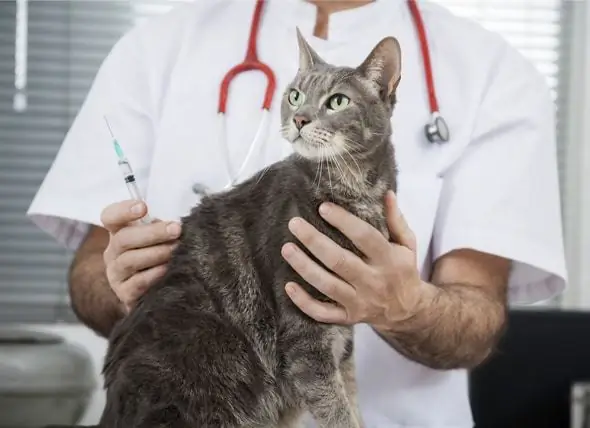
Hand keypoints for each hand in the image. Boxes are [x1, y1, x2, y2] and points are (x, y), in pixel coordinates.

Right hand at [100, 200, 181, 311]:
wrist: (156, 292)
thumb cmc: (160, 256)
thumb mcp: (159, 238)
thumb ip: (162, 227)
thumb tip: (175, 224)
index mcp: (119, 232)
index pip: (110, 217)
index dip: (123, 210)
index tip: (143, 207)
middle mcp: (113, 252)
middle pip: (124, 238)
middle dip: (153, 233)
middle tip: (176, 229)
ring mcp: (116, 274)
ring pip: (129, 260)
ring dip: (156, 253)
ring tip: (176, 249)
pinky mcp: (124, 294)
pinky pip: (137, 283)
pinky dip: (153, 275)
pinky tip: (167, 269)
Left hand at [281, 191, 422, 328]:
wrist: (408, 311)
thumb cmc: (403, 270)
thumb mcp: (407, 244)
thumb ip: (396, 220)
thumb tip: (387, 193)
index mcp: (389, 260)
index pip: (365, 237)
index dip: (343, 221)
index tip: (323, 207)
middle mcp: (373, 282)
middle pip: (339, 261)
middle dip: (314, 241)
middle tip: (294, 224)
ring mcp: (360, 302)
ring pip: (327, 286)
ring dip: (304, 267)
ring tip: (286, 249)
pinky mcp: (349, 317)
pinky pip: (323, 314)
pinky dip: (304, 303)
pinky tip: (288, 286)